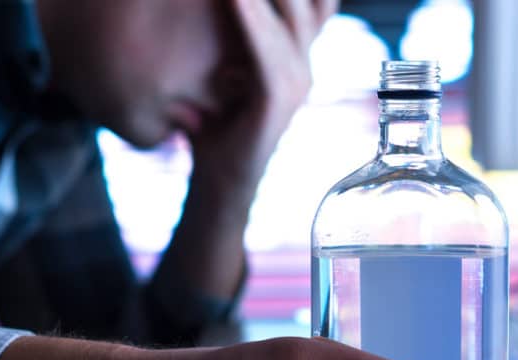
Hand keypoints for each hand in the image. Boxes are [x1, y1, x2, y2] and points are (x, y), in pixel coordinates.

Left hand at [188, 0, 336, 207]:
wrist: (219, 184)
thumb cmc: (213, 118)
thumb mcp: (224, 61)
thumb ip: (234, 26)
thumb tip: (221, 1)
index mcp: (295, 44)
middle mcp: (305, 55)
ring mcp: (298, 78)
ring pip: (292, 10)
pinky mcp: (278, 102)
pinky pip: (269, 50)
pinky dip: (250, 16)